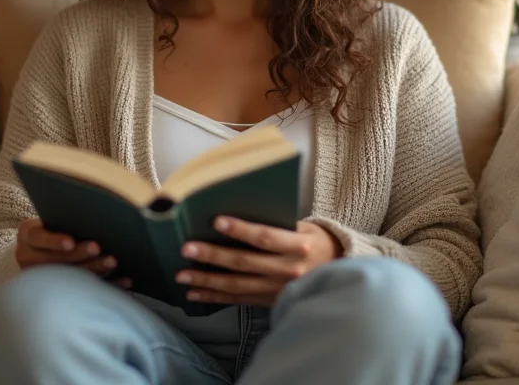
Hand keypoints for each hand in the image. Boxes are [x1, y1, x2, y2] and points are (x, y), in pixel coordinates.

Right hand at [15, 218, 130, 287]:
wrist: (38, 247)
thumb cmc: (52, 224)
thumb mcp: (50, 218)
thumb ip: (64, 217)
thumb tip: (94, 210)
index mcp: (27, 236)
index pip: (38, 238)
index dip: (54, 241)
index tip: (70, 242)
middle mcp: (29, 258)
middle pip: (55, 260)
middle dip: (79, 255)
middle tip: (98, 247)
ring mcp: (42, 276)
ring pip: (69, 276)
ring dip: (94, 270)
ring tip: (112, 262)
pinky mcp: (59, 289)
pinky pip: (85, 290)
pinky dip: (106, 285)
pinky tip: (123, 280)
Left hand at [175, 217, 342, 306]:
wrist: (335, 271)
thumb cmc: (314, 241)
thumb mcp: (302, 227)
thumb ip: (274, 224)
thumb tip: (234, 216)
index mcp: (297, 246)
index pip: (265, 237)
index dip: (240, 230)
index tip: (216, 221)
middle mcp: (287, 270)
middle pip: (245, 263)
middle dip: (213, 255)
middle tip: (187, 248)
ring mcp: (278, 289)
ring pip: (236, 285)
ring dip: (207, 279)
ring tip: (182, 274)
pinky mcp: (269, 302)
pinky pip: (237, 300)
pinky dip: (214, 296)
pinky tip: (195, 292)